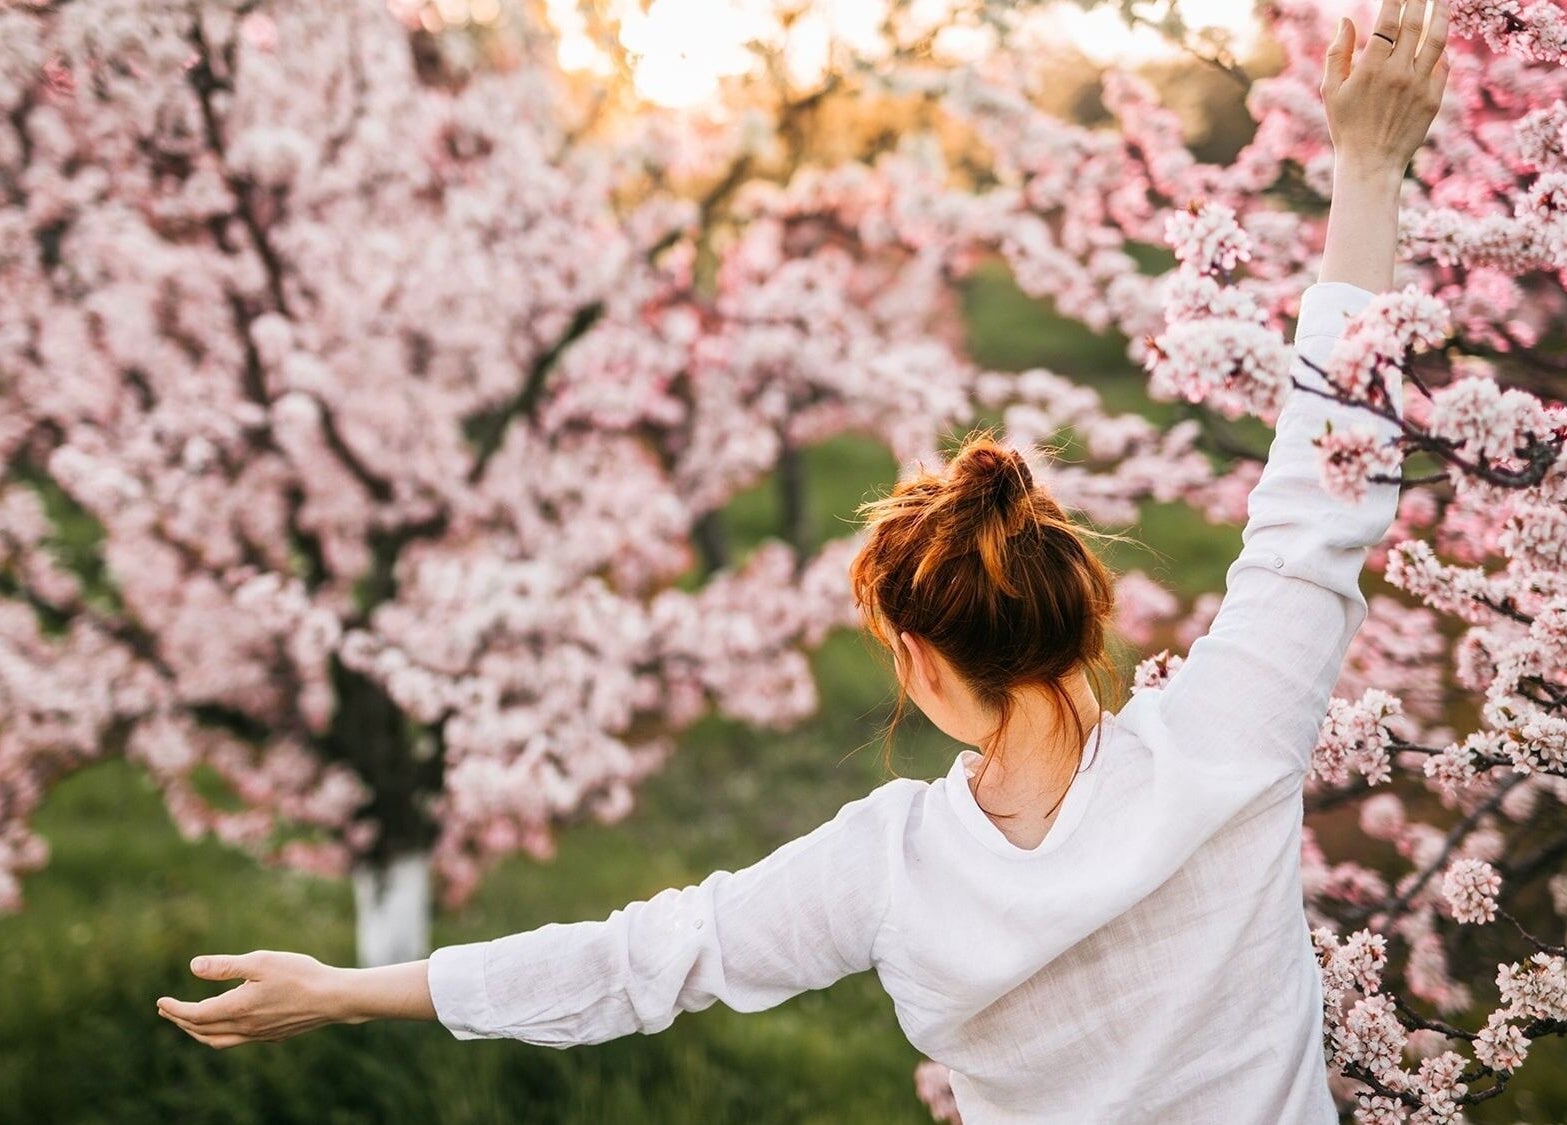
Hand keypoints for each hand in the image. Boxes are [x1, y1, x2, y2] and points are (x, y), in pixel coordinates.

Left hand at [157, 950, 340, 1047]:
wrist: (333, 998)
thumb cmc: (300, 974)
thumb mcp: (261, 961)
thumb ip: (226, 966)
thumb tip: (193, 966)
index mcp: (237, 1008)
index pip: (195, 1014)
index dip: (174, 1009)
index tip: (160, 1002)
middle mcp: (244, 1027)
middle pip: (202, 1030)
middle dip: (180, 1020)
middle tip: (167, 1010)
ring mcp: (258, 1034)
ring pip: (217, 1040)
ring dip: (197, 1032)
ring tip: (188, 1021)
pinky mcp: (272, 1036)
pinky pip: (235, 1041)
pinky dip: (218, 1034)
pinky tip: (225, 1024)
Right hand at [1322, 0, 1450, 173]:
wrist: (1371, 163)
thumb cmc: (1346, 126)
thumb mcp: (1331, 91)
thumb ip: (1337, 53)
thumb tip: (1345, 20)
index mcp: (1371, 69)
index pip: (1388, 22)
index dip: (1395, 0)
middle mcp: (1398, 73)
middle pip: (1415, 24)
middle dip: (1420, 1)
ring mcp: (1419, 85)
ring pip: (1437, 39)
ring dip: (1441, 15)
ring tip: (1441, 2)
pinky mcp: (1434, 98)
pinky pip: (1442, 65)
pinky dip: (1441, 49)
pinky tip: (1439, 40)